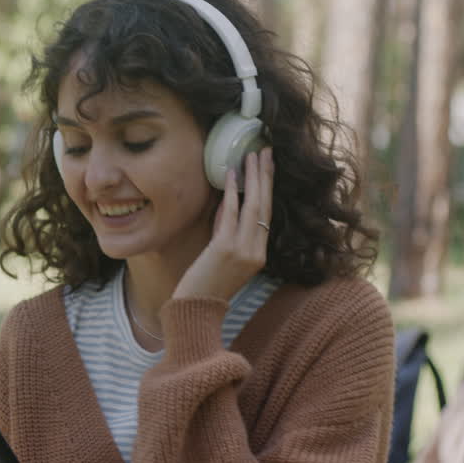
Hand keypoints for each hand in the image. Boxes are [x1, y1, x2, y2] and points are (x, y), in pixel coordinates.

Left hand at [173, 149, 273, 301]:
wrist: (195, 312)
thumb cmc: (204, 286)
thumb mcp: (221, 256)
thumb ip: (226, 231)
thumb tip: (228, 202)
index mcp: (259, 255)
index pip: (267, 216)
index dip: (268, 189)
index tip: (267, 167)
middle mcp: (256, 252)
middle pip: (266, 206)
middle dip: (266, 176)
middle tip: (267, 151)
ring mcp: (243, 251)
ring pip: (254, 206)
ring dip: (253, 178)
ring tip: (253, 155)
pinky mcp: (225, 249)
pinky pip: (231, 215)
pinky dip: (232, 193)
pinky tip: (231, 174)